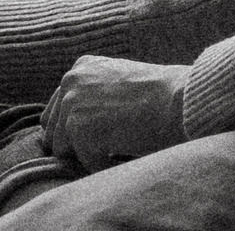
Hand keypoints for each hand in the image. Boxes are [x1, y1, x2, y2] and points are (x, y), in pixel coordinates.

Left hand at [42, 55, 187, 170]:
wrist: (181, 100)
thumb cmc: (164, 97)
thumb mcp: (122, 85)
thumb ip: (96, 99)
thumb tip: (75, 131)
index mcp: (80, 69)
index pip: (56, 112)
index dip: (75, 133)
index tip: (100, 140)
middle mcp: (70, 81)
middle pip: (53, 132)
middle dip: (77, 147)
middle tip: (110, 147)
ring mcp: (72, 104)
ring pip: (63, 151)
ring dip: (90, 156)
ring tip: (120, 147)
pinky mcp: (79, 128)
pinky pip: (84, 164)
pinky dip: (105, 166)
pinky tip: (127, 151)